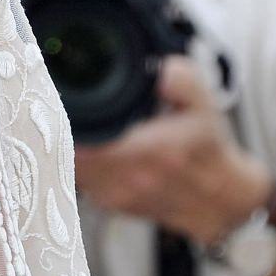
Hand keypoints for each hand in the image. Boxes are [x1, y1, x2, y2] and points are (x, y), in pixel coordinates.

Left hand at [73, 54, 271, 244]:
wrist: (223, 200)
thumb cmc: (210, 147)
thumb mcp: (205, 105)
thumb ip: (183, 80)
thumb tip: (162, 70)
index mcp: (153, 151)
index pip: (87, 136)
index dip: (65, 115)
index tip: (55, 94)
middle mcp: (132, 178)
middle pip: (69, 150)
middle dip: (59, 125)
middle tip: (52, 99)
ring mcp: (119, 195)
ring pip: (70, 166)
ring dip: (63, 143)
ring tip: (62, 118)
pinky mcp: (112, 205)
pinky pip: (80, 179)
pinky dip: (74, 160)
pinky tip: (79, 141)